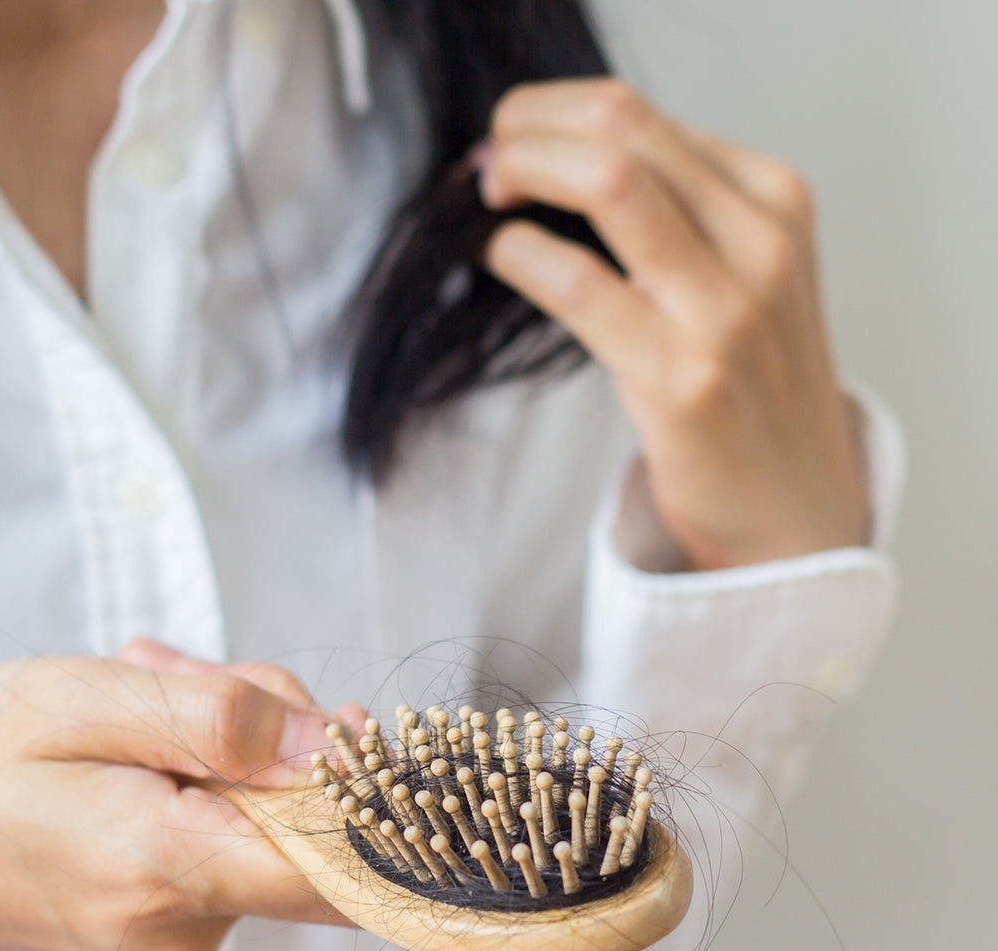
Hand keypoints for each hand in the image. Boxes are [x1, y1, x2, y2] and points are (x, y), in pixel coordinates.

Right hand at [0, 646, 355, 950]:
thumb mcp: (91, 702)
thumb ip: (223, 721)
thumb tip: (334, 742)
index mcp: (165, 873)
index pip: (337, 864)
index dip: (363, 784)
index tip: (345, 721)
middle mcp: (181, 928)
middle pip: (306, 821)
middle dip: (272, 728)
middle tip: (191, 673)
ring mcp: (172, 935)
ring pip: (268, 818)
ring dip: (231, 739)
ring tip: (151, 690)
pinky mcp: (163, 923)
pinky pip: (229, 835)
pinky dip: (208, 773)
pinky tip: (148, 734)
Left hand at [480, 78, 868, 570]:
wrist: (793, 505)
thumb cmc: (751, 389)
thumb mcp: (742, 277)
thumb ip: (679, 216)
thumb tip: (564, 162)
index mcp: (776, 204)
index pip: (644, 117)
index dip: (558, 114)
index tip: (515, 137)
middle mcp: (762, 243)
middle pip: (623, 129)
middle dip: (532, 125)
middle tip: (491, 156)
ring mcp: (729, 311)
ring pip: (607, 184)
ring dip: (524, 171)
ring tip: (488, 194)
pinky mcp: (685, 378)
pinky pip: (581, 284)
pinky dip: (522, 254)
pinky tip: (501, 254)